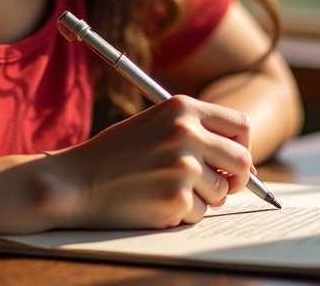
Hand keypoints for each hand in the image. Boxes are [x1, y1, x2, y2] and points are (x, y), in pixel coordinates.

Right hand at [44, 95, 252, 229]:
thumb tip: (242, 163)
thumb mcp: (156, 123)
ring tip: (169, 189)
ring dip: (203, 197)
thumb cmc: (116, 153)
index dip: (242, 145)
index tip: (235, 160)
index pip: (240, 125)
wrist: (77, 180)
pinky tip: (155, 201)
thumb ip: (196, 132)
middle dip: (237, 177)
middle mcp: (187, 133)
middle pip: (242, 160)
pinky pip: (199, 212)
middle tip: (222, 185)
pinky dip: (183, 213)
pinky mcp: (176, 199)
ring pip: (220, 191)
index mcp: (183, 107)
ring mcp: (183, 167)